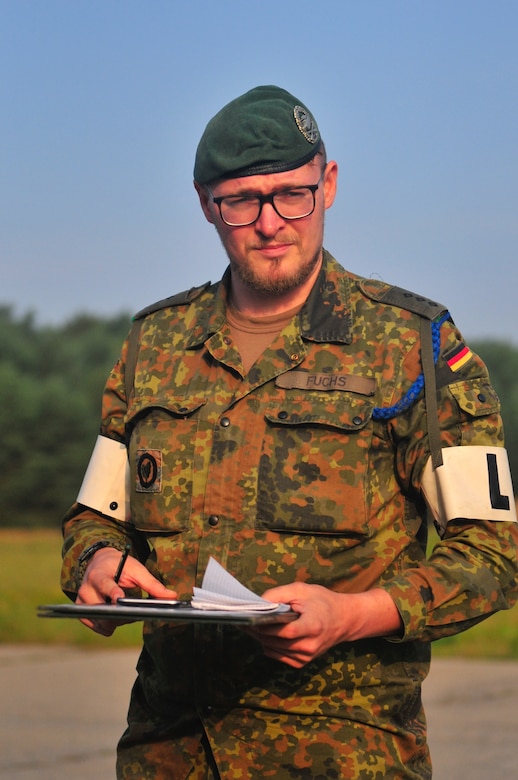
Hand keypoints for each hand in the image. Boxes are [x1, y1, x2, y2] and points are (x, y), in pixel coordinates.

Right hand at [76, 547, 174, 635]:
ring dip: (116, 622)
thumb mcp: (136, 570)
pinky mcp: (81, 611)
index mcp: (99, 574)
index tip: (120, 599)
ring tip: (126, 613)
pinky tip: (117, 619)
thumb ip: (153, 584)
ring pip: (100, 621)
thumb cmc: (119, 566)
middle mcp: (86, 588)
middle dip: (119, 614)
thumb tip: (172, 597)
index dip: (112, 593)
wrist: (99, 562)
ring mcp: (81, 601)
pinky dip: (109, 626)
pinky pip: (96, 626)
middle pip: (101, 608)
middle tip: (133, 613)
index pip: (104, 585)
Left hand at [248, 583, 402, 667]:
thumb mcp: (302, 590)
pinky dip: (269, 644)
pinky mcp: (302, 662)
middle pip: (275, 641)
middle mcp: (310, 646)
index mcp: (313, 626)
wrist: (344, 620)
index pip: (286, 631)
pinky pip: (277, 655)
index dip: (266, 626)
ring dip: (260, 637)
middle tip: (245, 619)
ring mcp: (306, 657)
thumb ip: (279, 594)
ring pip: (272, 649)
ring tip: (254, 624)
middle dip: (257, 630)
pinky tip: (268, 632)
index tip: (252, 617)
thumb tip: (259, 602)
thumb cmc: (323, 602)